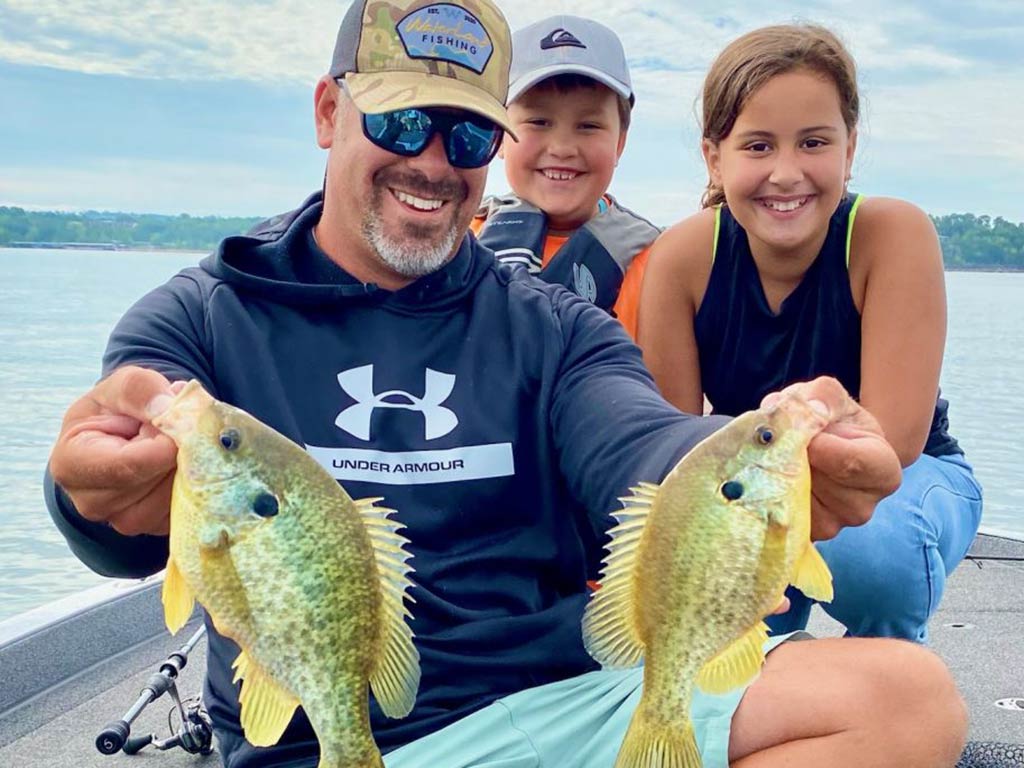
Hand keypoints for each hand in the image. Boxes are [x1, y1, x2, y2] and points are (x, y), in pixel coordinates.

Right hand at [49, 366, 183, 535]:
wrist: (128, 434)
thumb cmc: (117, 409)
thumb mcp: (122, 386)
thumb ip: (139, 389)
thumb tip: (167, 409)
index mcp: (71, 465)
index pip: (127, 466)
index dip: (163, 445)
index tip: (179, 423)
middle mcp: (94, 503)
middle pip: (156, 482)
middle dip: (179, 450)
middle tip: (177, 427)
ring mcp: (127, 521)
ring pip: (179, 496)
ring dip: (192, 464)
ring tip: (176, 443)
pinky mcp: (158, 527)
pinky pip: (193, 506)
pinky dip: (201, 481)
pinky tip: (186, 461)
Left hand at [762, 377, 900, 540]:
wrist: (824, 449)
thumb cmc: (833, 422)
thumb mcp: (832, 398)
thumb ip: (823, 396)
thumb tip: (810, 410)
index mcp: (883, 472)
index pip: (850, 463)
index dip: (820, 445)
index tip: (806, 434)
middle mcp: (861, 507)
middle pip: (813, 479)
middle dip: (790, 453)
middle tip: (780, 436)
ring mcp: (831, 525)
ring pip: (788, 492)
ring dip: (773, 468)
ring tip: (779, 452)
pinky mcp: (800, 532)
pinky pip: (774, 508)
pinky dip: (764, 486)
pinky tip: (769, 472)